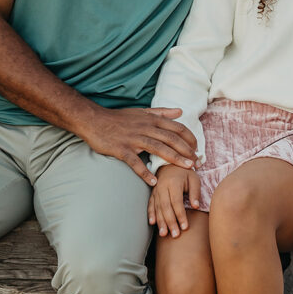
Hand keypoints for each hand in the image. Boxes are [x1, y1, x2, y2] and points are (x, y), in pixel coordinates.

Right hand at [81, 107, 197, 185]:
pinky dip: (144, 172)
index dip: (190, 138)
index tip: (197, 149)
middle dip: (187, 151)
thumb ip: (162, 112)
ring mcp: (133, 139)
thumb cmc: (119, 118)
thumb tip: (180, 111)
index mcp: (151, 119)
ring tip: (187, 168)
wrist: (94, 120)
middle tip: (197, 163)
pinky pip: (135, 162)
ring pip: (158, 148)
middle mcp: (145, 128)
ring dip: (174, 158)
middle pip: (171, 139)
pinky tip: (153, 181)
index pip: (177, 128)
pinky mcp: (122, 149)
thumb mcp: (142, 112)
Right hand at [148, 165, 200, 237]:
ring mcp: (156, 190)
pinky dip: (151, 214)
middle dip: (170, 222)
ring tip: (164, 234)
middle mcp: (162, 187)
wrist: (171, 162)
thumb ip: (195, 192)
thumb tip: (196, 206)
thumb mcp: (194, 178)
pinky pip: (150, 204)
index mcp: (174, 183)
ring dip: (161, 222)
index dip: (181, 215)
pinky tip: (152, 223)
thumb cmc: (186, 172)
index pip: (176, 202)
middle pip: (166, 207)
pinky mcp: (152, 193)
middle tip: (175, 235)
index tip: (185, 227)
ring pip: (157, 208)